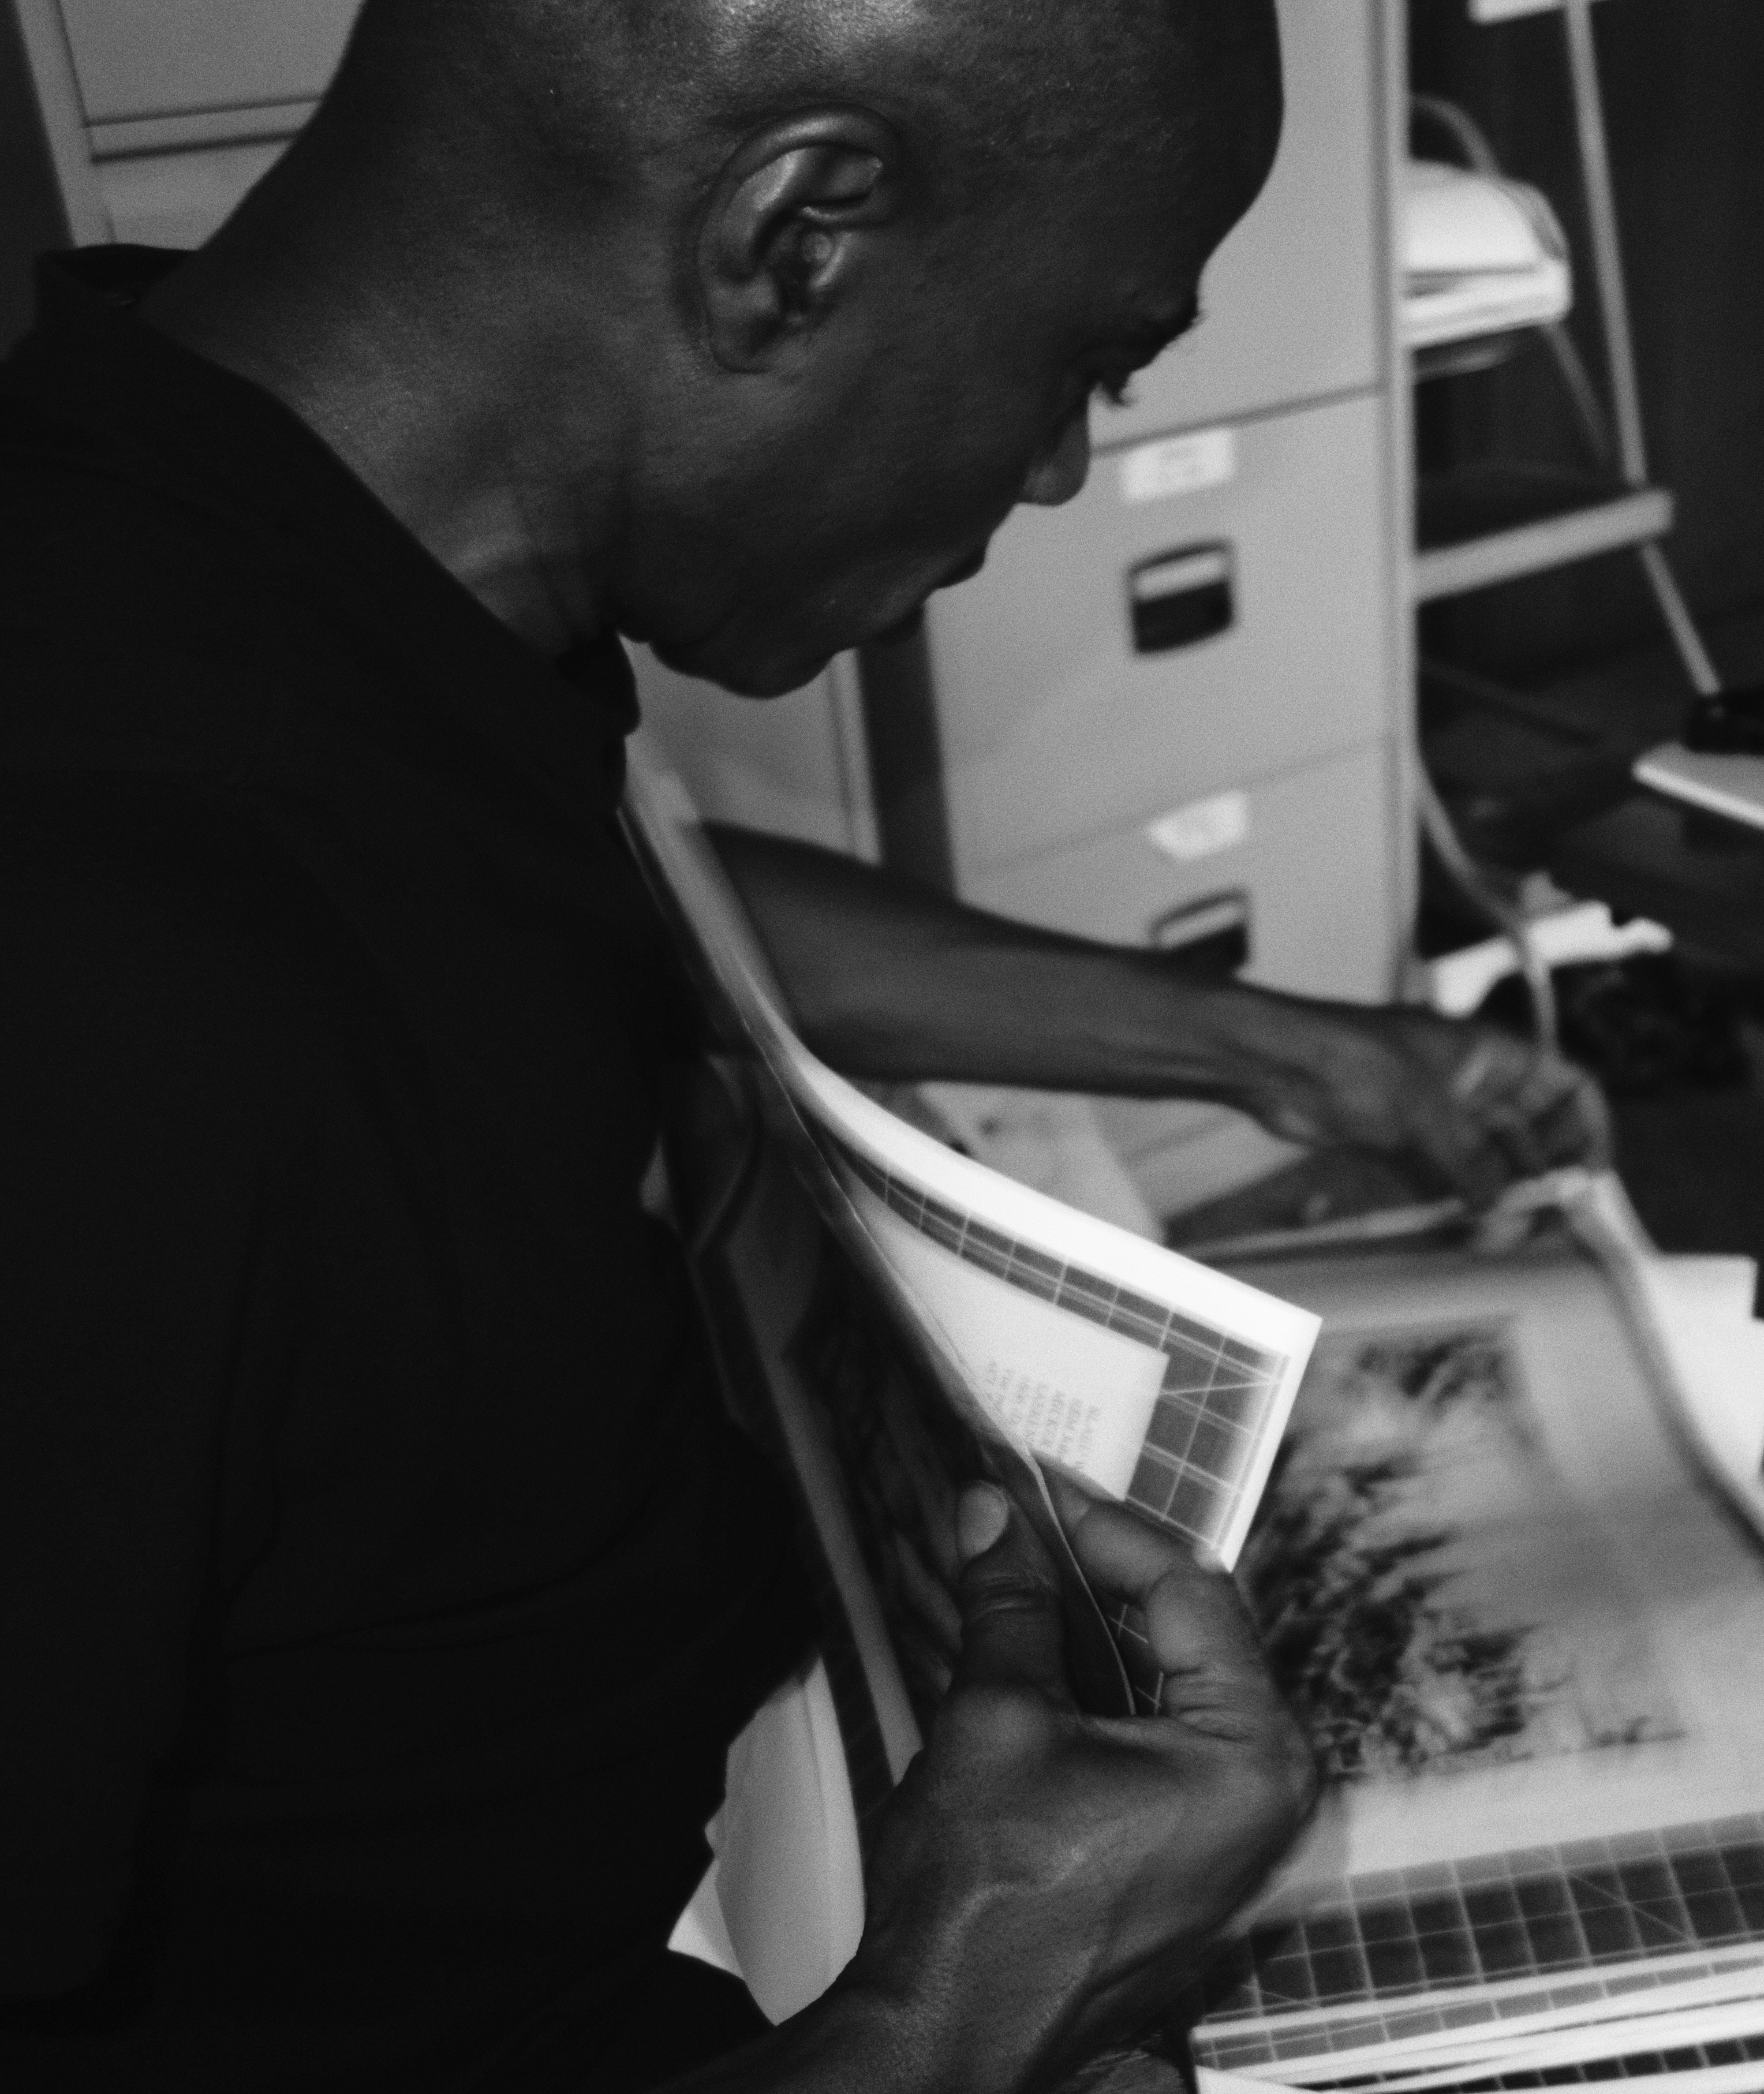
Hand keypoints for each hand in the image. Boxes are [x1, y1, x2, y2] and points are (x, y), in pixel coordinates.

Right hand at [835, 1485, 1314, 2093]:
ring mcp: (1234, 1836)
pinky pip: (1160, 1739)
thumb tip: (996, 1514)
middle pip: (1190, 1633)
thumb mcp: (996, 1714)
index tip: (1038, 1487)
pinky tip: (1039, 1652)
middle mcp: (1268, 1798)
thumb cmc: (988, 1905)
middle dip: (1101, 1572)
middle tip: (1026, 1519)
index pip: (1188, 1589)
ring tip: (1022, 1573)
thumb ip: (1009, 1599)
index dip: (1103, 1525)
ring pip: (1171, 1684)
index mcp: (1253, 1756)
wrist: (951, 2033)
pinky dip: (1102, 1688)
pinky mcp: (1190, 1858)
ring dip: (1095, 1627)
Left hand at [1224, 993, 1611, 1208]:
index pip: (1563, 1085)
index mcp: (1488, 1054)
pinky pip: (1445, 1179)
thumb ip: (1466, 1161)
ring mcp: (1435, 1114)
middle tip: (1549, 1225)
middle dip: (1542, 1177)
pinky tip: (1469, 1236)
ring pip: (1487, 1162)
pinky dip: (1458, 1206)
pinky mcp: (1401, 1142)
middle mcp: (1469, 1084)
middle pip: (1530, 1133)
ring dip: (1501, 1199)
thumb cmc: (1349, 1058)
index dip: (1586, 1128)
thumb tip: (1501, 1212)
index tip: (1591, 1176)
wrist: (1275, 1064)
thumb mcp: (1422, 1106)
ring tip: (1509, 1240)